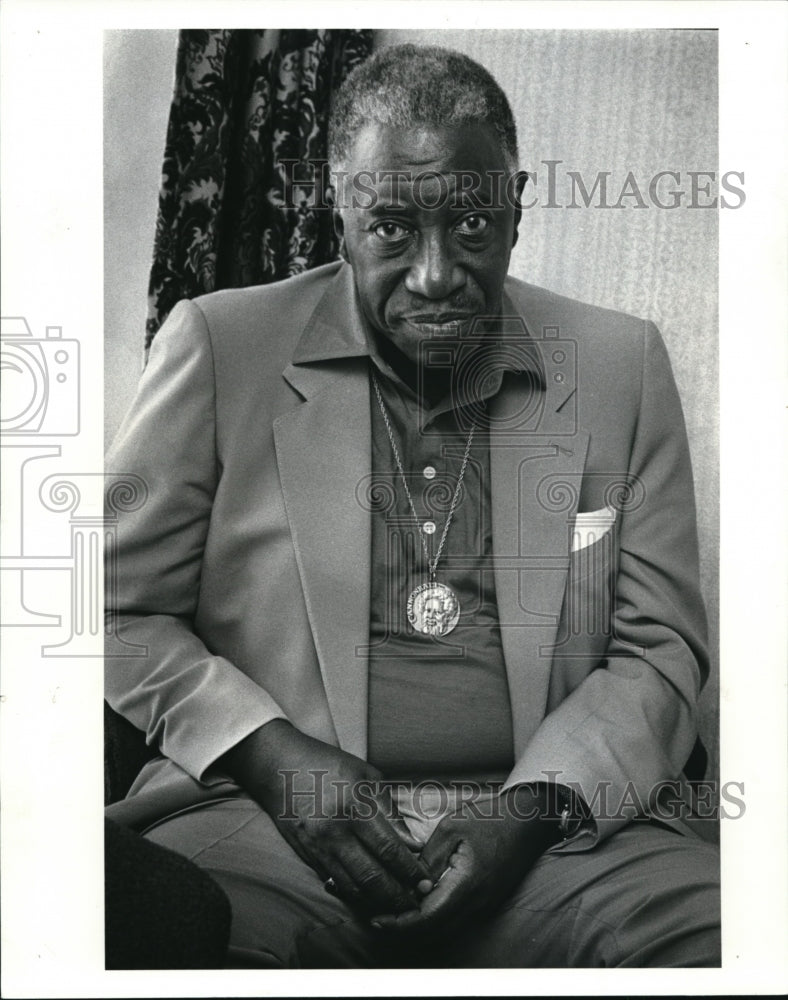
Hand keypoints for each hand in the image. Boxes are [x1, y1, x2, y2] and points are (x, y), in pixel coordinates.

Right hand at [219, 720, 432, 914]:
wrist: (279, 767)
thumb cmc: (327, 765)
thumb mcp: (366, 775)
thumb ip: (389, 809)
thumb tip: (411, 842)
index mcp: (355, 806)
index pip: (389, 849)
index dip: (409, 870)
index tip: (425, 881)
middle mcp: (335, 832)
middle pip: (372, 876)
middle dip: (397, 895)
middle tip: (415, 903)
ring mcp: (318, 847)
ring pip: (352, 887)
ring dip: (377, 901)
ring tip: (396, 906)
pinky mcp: (307, 855)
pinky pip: (334, 882)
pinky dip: (355, 894)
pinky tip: (370, 897)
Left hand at [370, 785, 560, 936]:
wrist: (528, 821)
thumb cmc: (491, 818)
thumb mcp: (452, 827)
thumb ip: (429, 858)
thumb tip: (409, 882)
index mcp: (467, 884)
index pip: (427, 918)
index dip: (399, 924)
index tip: (377, 919)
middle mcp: (477, 903)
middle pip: (434, 931)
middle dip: (404, 930)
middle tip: (379, 918)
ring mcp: (485, 905)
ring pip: (445, 929)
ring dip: (419, 926)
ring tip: (394, 910)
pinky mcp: (487, 902)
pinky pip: (456, 919)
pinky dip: (434, 918)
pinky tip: (419, 902)